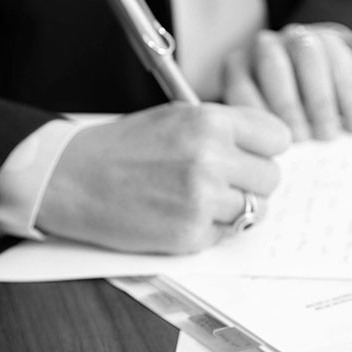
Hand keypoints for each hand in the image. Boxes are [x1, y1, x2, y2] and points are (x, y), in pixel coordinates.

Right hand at [35, 102, 290, 253]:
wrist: (73, 179)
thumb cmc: (123, 147)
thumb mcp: (176, 117)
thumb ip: (223, 128)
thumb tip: (263, 148)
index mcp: (210, 122)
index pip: (278, 138)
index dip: (263, 148)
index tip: (249, 155)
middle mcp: (211, 159)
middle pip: (271, 178)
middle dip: (250, 181)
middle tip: (221, 181)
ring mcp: (202, 199)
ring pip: (254, 210)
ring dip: (233, 208)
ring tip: (200, 199)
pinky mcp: (191, 234)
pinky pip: (225, 235)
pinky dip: (209, 229)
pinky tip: (181, 214)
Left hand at [222, 23, 351, 141]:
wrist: (314, 83)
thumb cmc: (283, 117)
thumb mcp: (266, 125)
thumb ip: (264, 133)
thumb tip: (269, 161)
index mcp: (239, 68)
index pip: (240, 85)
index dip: (257, 115)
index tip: (273, 141)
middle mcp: (264, 48)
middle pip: (274, 67)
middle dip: (288, 106)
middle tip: (302, 139)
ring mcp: (296, 38)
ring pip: (309, 57)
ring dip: (320, 101)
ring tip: (327, 135)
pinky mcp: (328, 37)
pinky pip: (340, 59)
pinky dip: (348, 97)